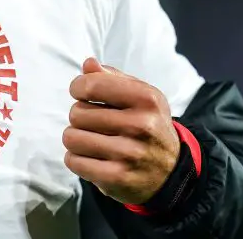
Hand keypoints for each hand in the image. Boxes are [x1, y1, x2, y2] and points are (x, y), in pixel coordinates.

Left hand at [63, 58, 179, 205]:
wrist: (171, 172)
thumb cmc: (147, 125)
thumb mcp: (140, 96)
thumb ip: (112, 77)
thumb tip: (88, 64)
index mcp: (146, 99)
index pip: (92, 85)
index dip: (78, 87)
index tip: (81, 93)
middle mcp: (141, 125)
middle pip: (77, 113)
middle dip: (79, 115)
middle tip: (93, 122)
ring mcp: (130, 154)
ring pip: (71, 138)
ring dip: (75, 138)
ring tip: (90, 139)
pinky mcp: (117, 178)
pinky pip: (73, 161)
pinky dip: (76, 158)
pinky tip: (91, 157)